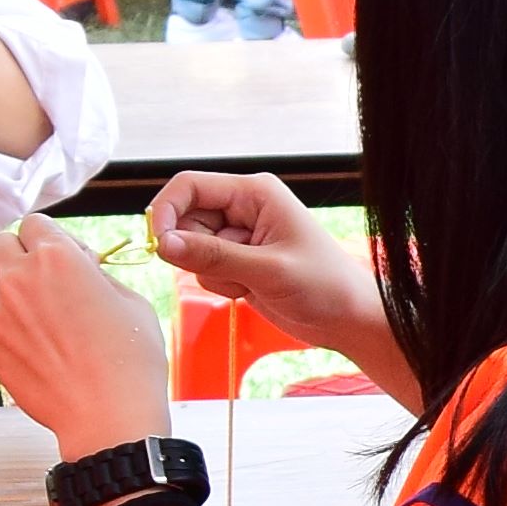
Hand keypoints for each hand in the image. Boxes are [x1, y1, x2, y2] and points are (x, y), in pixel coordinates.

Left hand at [0, 217, 175, 456]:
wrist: (107, 416)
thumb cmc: (130, 360)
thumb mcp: (131, 301)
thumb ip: (96, 274)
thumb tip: (81, 269)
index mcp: (57, 257)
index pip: (35, 223)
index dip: (52, 238)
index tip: (66, 256)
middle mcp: (19, 278)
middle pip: (1, 244)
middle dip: (22, 254)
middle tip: (46, 278)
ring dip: (7, 285)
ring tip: (38, 311)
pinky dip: (7, 323)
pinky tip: (37, 344)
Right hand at [144, 169, 393, 379]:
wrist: (347, 319)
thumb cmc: (324, 286)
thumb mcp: (268, 270)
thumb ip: (213, 256)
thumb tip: (163, 243)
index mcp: (254, 192)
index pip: (190, 186)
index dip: (166, 210)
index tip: (159, 244)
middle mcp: (243, 208)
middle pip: (185, 219)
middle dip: (196, 252)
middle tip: (231, 272)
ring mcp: (239, 236)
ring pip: (191, 249)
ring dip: (212, 273)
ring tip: (250, 282)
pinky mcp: (237, 262)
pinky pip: (205, 270)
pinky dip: (220, 285)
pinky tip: (250, 291)